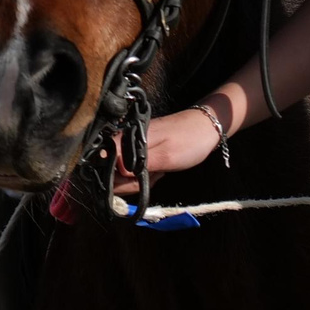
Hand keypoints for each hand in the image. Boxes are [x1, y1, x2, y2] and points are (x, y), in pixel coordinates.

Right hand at [109, 106, 224, 197]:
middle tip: (153, 175)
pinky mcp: (139, 152)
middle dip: (130, 182)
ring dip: (139, 179)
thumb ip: (138, 165)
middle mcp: (123, 142)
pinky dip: (145, 175)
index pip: (102, 165)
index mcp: (125, 139)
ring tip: (158, 171)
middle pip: (110, 173)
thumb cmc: (189, 140)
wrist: (207, 127)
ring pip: (122, 175)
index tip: (135, 182)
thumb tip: (115, 171)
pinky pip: (133, 171)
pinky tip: (158, 171)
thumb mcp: (165, 156)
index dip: (115, 180)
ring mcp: (131, 147)